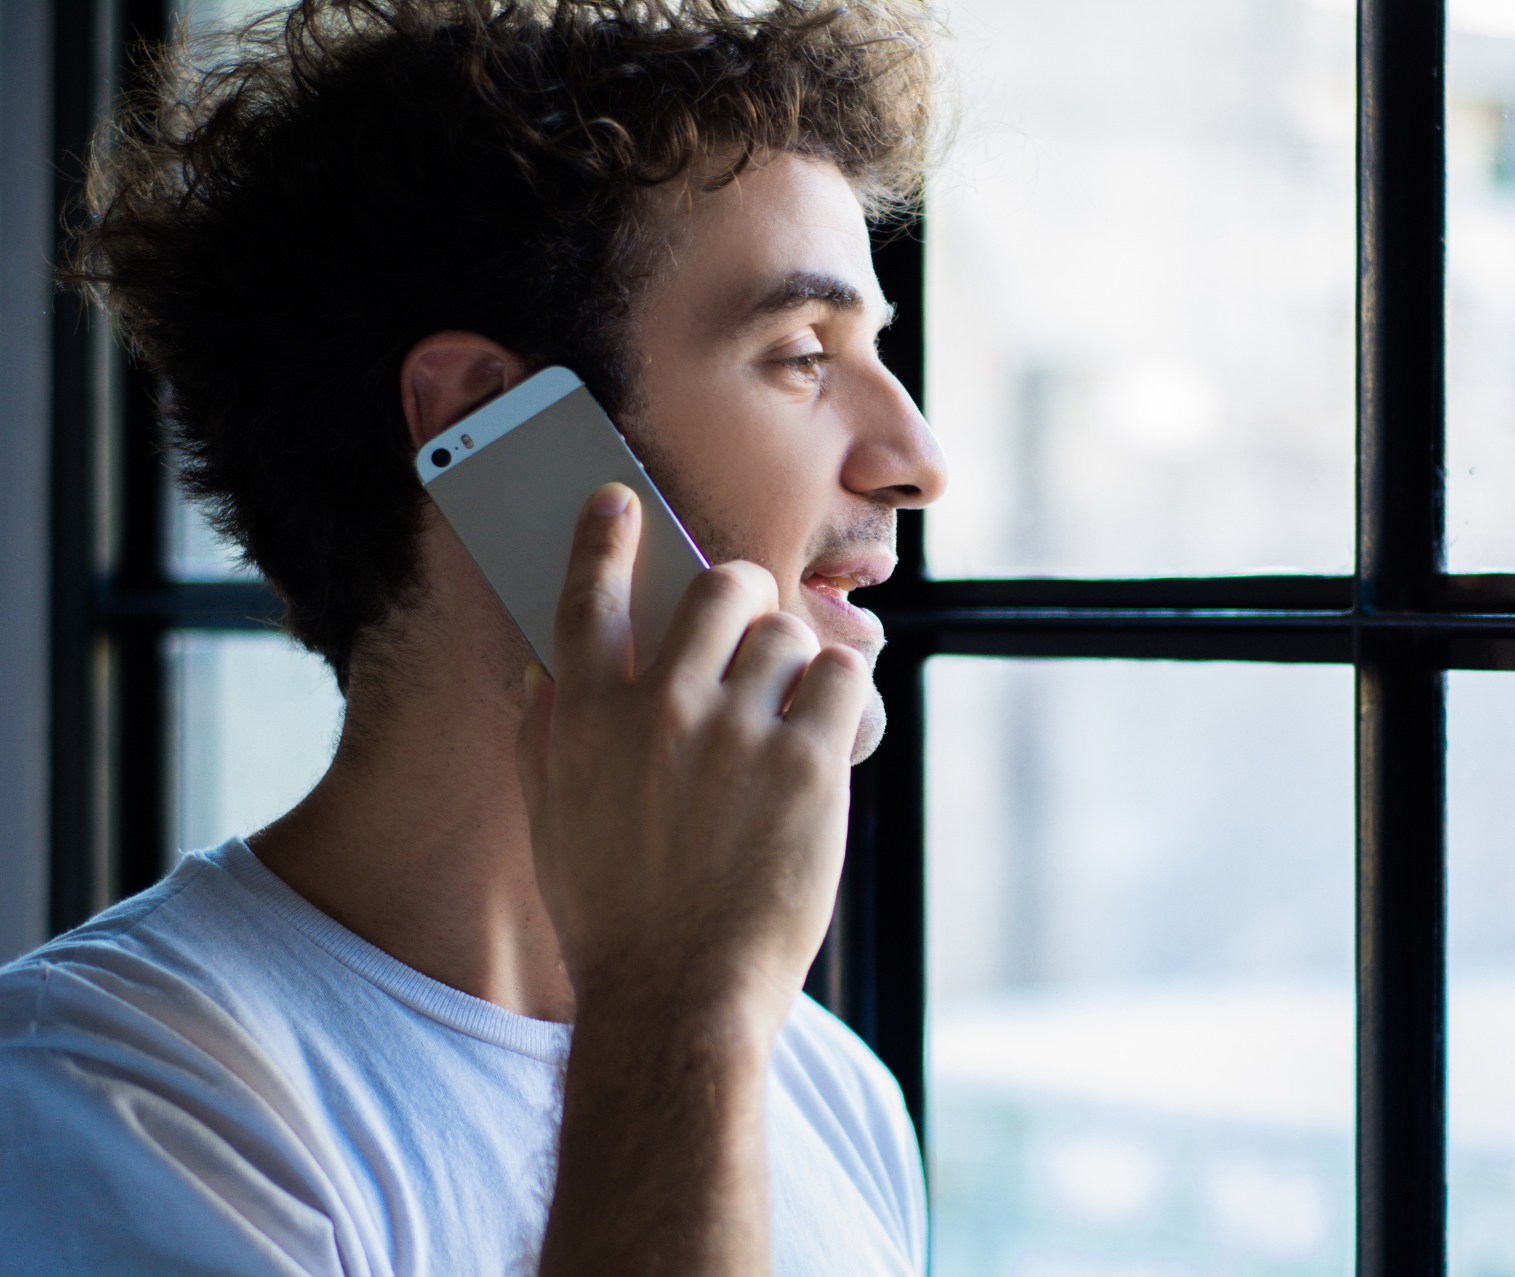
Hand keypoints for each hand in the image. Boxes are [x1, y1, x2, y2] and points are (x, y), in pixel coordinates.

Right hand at [516, 481, 868, 1033]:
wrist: (678, 996)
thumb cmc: (615, 916)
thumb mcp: (552, 821)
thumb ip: (546, 736)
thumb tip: (550, 667)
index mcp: (585, 719)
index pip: (588, 596)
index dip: (604, 537)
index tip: (617, 502)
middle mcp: (658, 709)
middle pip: (719, 589)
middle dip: (744, 594)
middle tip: (752, 620)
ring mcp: (735, 732)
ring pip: (788, 633)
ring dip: (793, 662)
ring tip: (787, 711)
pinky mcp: (806, 763)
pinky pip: (843, 675)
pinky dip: (840, 693)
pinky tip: (826, 729)